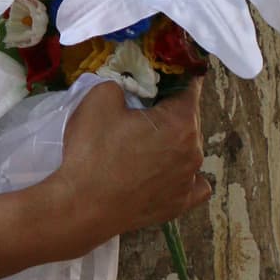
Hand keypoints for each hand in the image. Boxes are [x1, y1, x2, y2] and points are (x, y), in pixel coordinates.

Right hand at [53, 78, 209, 249]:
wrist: (83, 205)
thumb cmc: (93, 150)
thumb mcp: (98, 99)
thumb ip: (121, 83)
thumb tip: (128, 89)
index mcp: (181, 122)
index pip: (189, 87)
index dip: (173, 76)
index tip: (157, 74)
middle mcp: (195, 151)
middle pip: (188, 118)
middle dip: (168, 110)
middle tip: (138, 110)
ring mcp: (190, 180)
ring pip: (188, 148)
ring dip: (171, 141)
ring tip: (140, 144)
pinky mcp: (180, 204)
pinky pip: (193, 181)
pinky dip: (182, 173)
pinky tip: (163, 171)